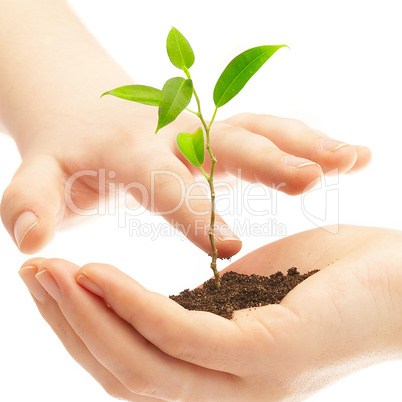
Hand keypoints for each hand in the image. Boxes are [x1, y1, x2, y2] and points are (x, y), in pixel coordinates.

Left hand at [0, 1, 370, 255]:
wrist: (83, 115)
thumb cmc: (65, 154)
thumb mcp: (39, 177)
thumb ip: (31, 203)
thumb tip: (31, 242)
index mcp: (130, 152)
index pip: (163, 182)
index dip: (194, 210)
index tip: (233, 242)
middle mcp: (174, 136)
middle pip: (224, 141)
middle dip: (269, 159)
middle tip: (312, 180)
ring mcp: (202, 131)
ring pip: (260, 129)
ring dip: (306, 145)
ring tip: (353, 160)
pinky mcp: (220, 134)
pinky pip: (270, 132)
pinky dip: (308, 144)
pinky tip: (348, 159)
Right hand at [19, 225, 401, 400]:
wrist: (400, 276)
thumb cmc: (326, 276)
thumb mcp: (248, 291)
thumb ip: (204, 308)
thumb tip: (155, 304)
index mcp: (219, 372)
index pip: (132, 361)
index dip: (82, 325)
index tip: (52, 279)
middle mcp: (226, 391)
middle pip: (124, 369)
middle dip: (68, 322)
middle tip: (30, 272)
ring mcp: (247, 382)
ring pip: (143, 361)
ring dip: (87, 316)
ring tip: (50, 272)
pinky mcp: (267, 356)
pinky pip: (182, 334)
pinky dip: (132, 305)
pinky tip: (97, 273)